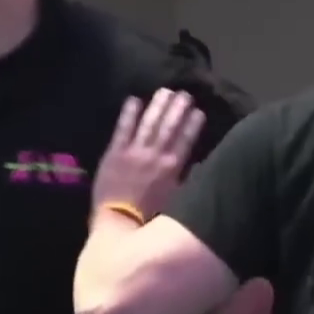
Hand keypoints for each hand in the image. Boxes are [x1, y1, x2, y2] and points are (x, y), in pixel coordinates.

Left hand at [93, 89, 205, 218]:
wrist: (119, 222)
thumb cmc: (149, 217)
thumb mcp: (176, 201)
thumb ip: (186, 180)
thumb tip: (199, 165)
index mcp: (173, 168)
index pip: (186, 140)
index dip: (192, 124)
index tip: (199, 110)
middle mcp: (156, 155)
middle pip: (169, 127)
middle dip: (178, 108)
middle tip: (185, 93)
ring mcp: (134, 152)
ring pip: (149, 123)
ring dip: (158, 106)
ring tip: (165, 91)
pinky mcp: (115, 152)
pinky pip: (123, 129)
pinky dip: (129, 114)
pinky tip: (134, 100)